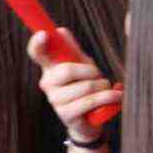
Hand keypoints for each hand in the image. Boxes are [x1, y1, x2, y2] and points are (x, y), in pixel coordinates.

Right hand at [27, 29, 122, 143]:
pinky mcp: (66, 115)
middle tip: (98, 76)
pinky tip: (116, 97)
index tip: (45, 34)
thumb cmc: (84, 87)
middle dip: (91, 72)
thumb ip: (72, 49)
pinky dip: (108, 97)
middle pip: (67, 70)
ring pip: (85, 87)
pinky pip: (90, 102)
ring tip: (106, 89)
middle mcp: (47, 83)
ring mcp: (55, 100)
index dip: (37, 43)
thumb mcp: (81, 65)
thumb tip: (61, 31)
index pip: (37, 53)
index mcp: (49, 68)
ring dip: (102, 86)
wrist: (90, 121)